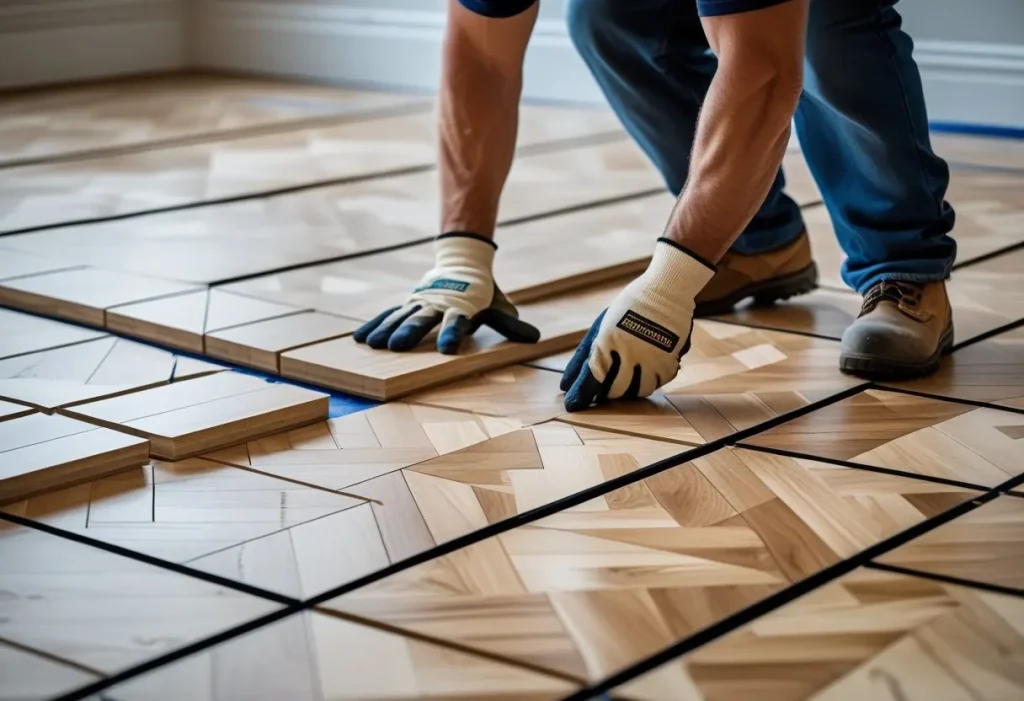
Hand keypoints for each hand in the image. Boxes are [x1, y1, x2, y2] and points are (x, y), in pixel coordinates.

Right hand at [353, 232, 539, 353]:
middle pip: (422, 319)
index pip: (457, 322)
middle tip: (397, 347)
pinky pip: (388, 314)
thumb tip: (535, 338)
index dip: (452, 334)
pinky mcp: (408, 302)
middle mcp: (437, 303)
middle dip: (409, 332)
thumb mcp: (499, 305)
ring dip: (386, 330)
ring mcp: (419, 301)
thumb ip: (510, 323)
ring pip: (400, 316)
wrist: (464, 261)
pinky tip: (360, 338)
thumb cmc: (483, 293)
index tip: (446, 349)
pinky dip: (374, 324)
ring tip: (373, 345)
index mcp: (462, 307)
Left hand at [561, 239, 715, 411]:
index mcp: (609, 340)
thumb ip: (584, 356)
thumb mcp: (601, 326)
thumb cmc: (628, 307)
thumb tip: (565, 384)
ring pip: (636, 391)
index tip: (572, 404)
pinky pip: (656, 384)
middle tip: (600, 392)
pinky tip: (640, 375)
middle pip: (614, 390)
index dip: (580, 394)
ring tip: (621, 383)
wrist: (666, 290)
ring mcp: (652, 358)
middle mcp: (631, 351)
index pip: (592, 376)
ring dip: (625, 392)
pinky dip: (645, 384)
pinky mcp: (670, 361)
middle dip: (604, 395)